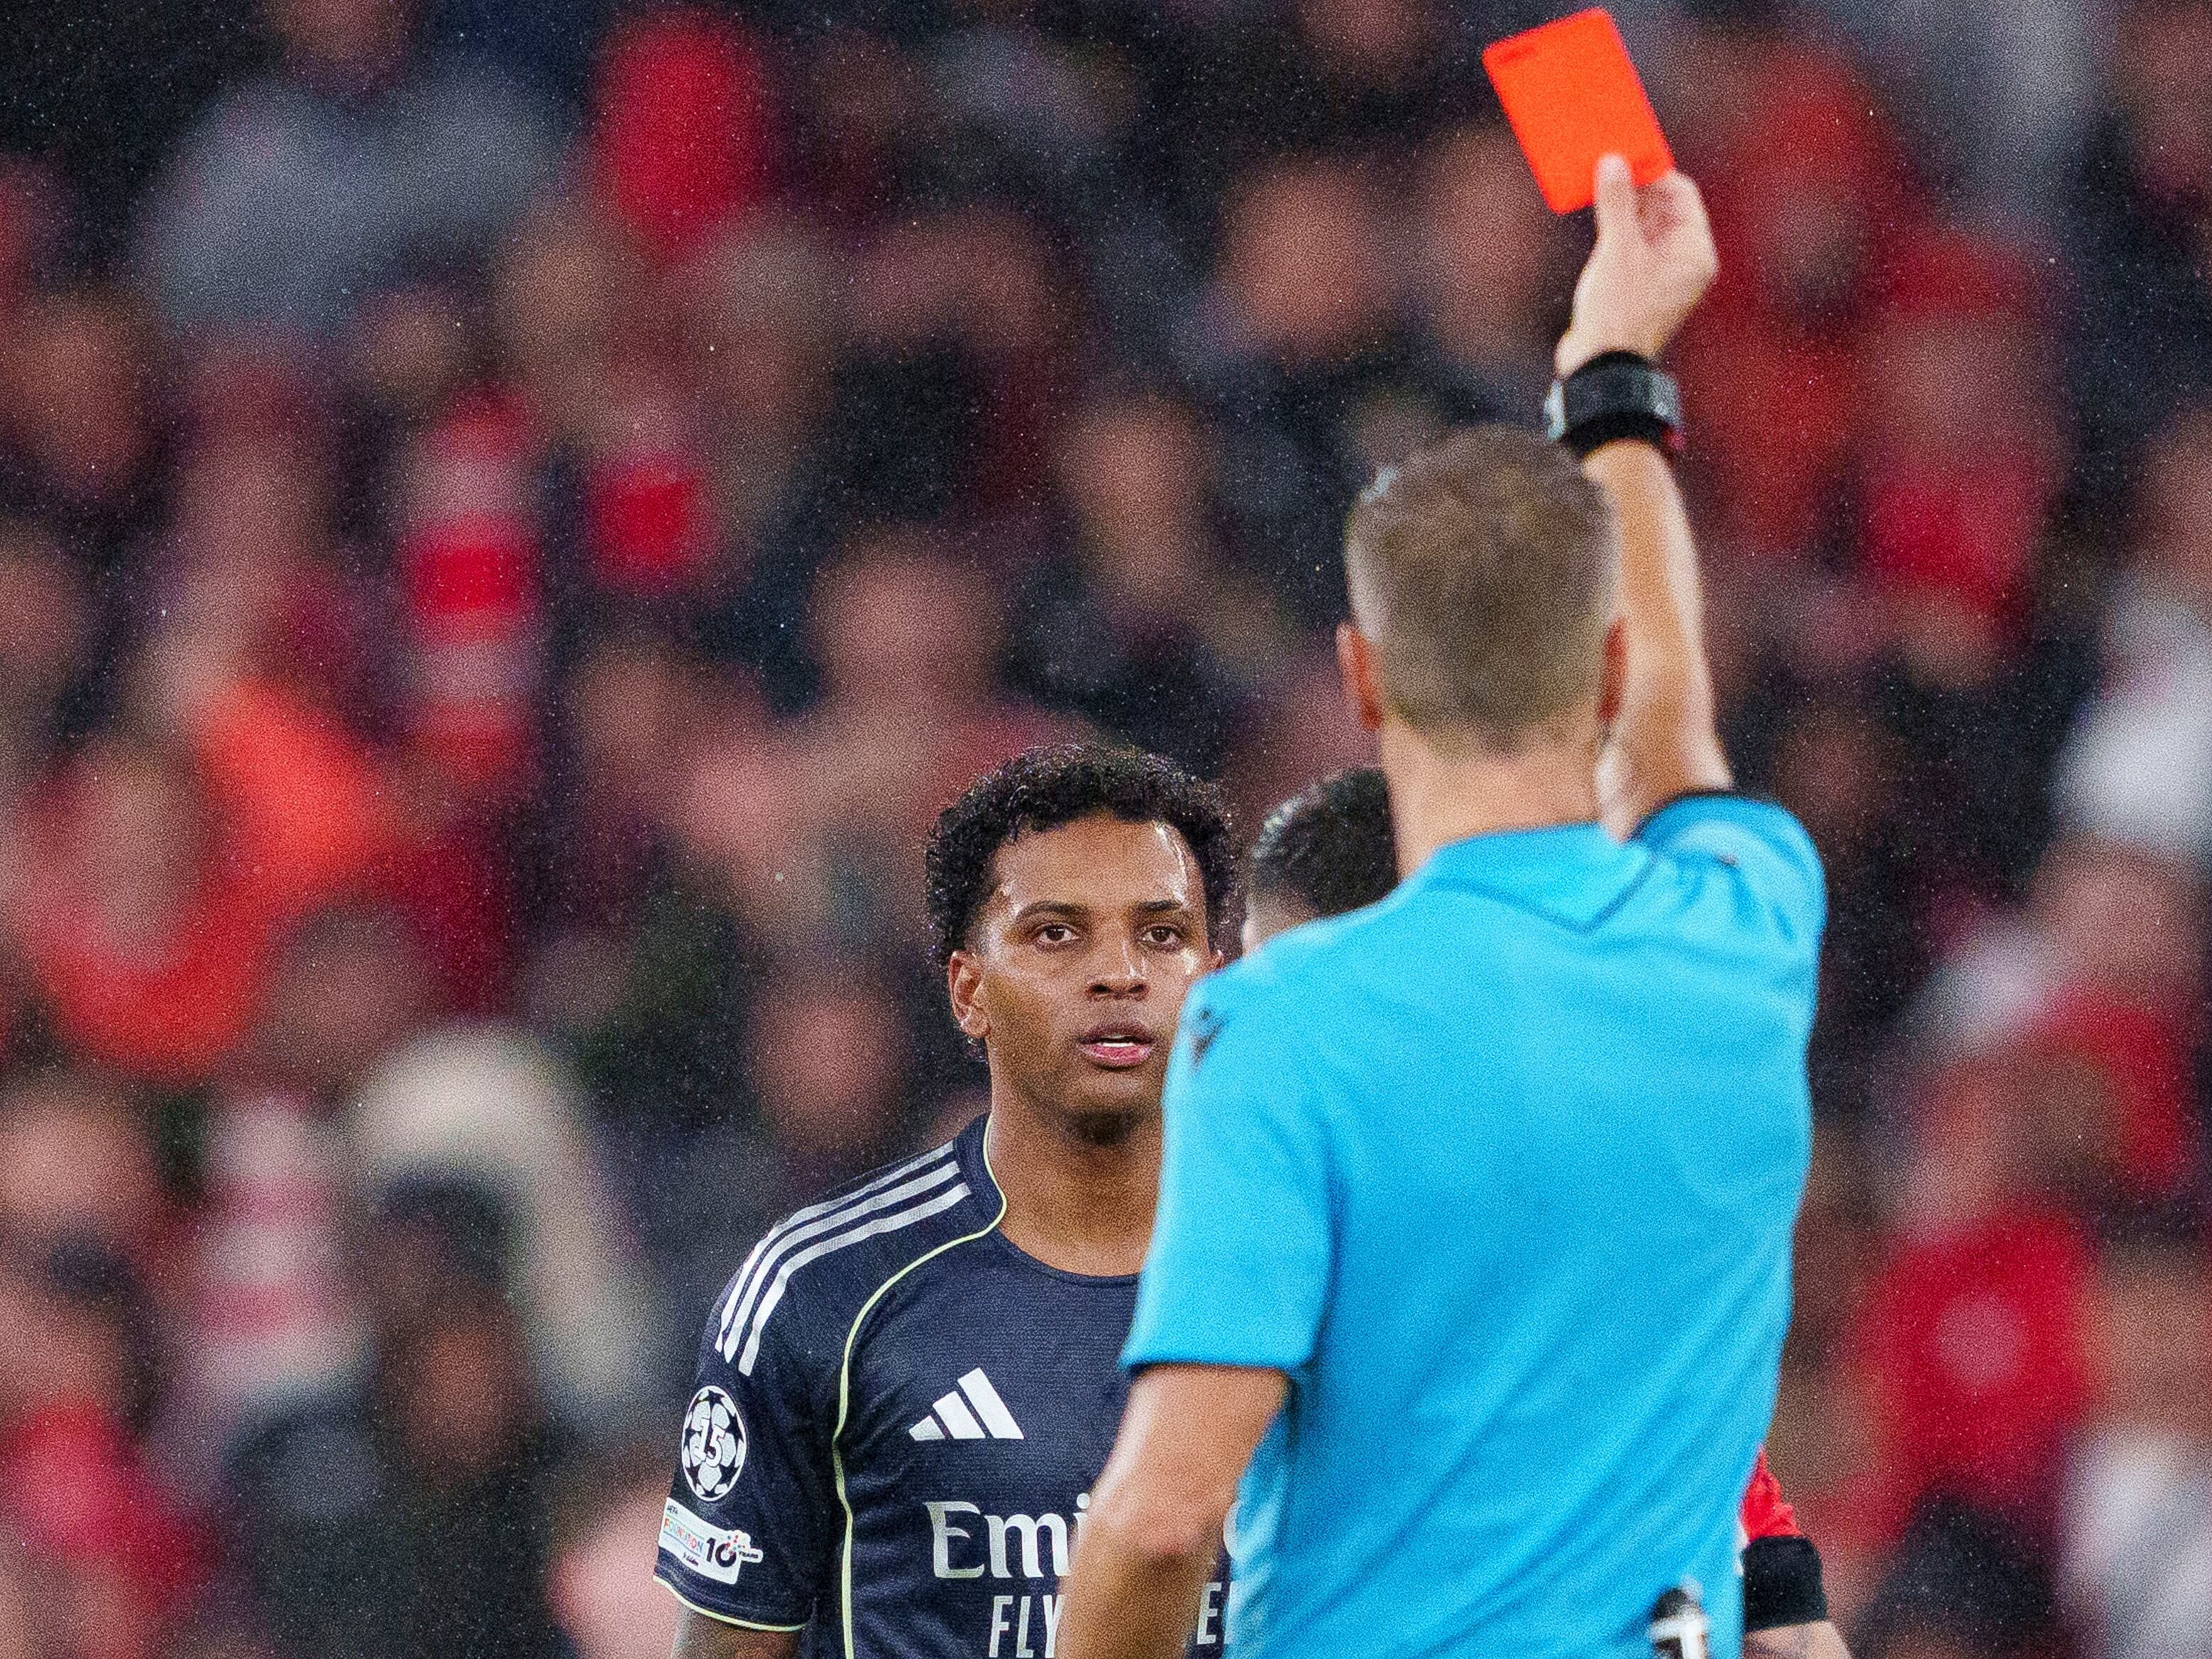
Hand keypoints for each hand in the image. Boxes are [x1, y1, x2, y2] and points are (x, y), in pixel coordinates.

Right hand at [1554, 155, 1717, 376]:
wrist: (1600, 367)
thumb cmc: (1619, 312)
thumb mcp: (1618, 250)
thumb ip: (1616, 202)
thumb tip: (1613, 162)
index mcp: (1693, 253)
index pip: (1681, 194)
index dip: (1655, 172)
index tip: (1628, 154)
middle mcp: (1681, 262)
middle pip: (1662, 208)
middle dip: (1636, 186)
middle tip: (1609, 161)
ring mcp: (1658, 274)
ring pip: (1642, 225)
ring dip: (1621, 204)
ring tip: (1597, 181)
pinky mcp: (1635, 284)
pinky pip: (1628, 244)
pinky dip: (1613, 226)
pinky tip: (1593, 212)